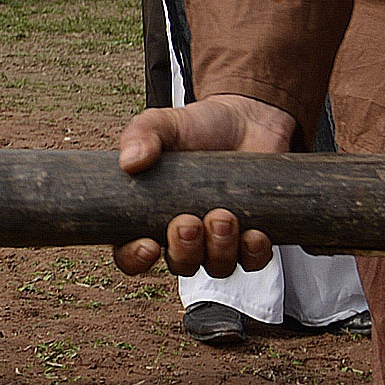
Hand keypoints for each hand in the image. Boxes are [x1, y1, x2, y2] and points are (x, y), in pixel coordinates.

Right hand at [112, 94, 299, 278]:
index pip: (132, 255)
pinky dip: (254, 252)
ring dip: (220, 250)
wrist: (247, 118)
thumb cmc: (199, 127)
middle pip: (180, 265)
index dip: (135, 260)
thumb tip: (130, 161)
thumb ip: (142, 135)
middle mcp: (186, 236)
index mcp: (152, 217)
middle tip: (188, 222)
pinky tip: (255, 233)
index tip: (147, 246)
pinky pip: (254, 260)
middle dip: (184, 250)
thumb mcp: (163, 124)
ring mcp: (221, 239)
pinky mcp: (253, 235)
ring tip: (223, 216)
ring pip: (218, 266)